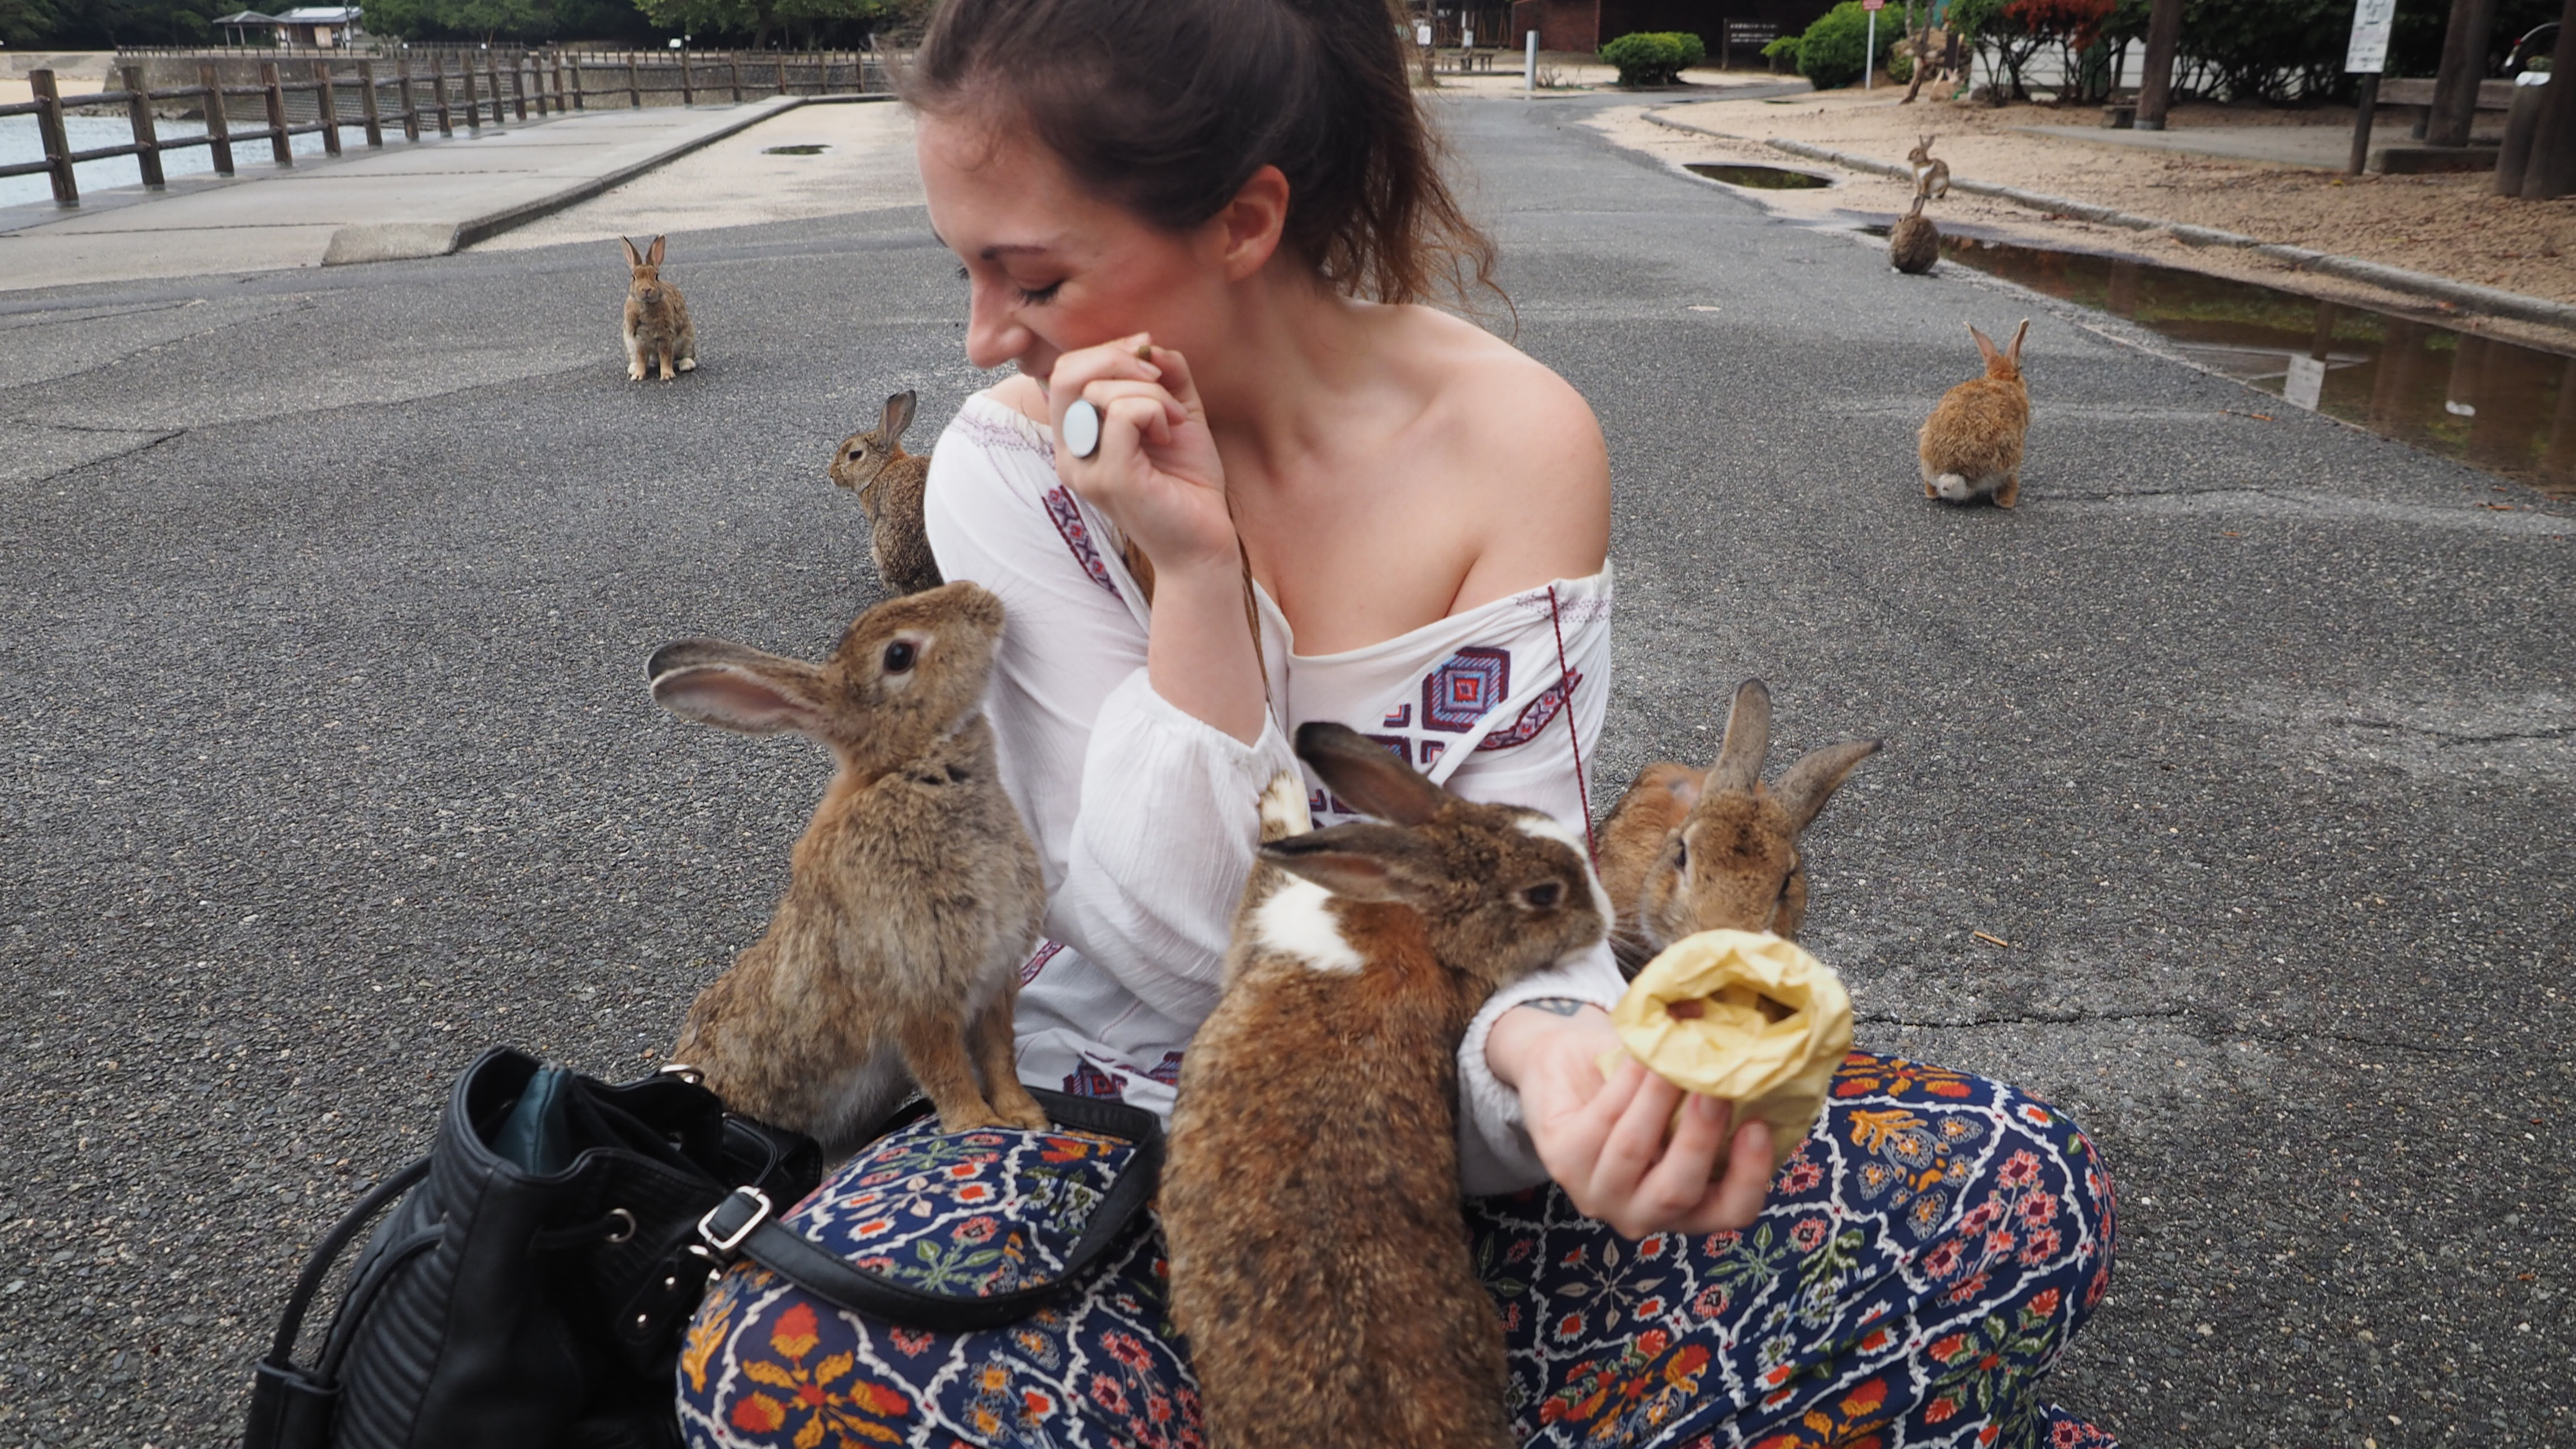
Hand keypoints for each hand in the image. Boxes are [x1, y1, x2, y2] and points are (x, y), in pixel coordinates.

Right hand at [1046, 334, 1237, 576]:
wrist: (1206, 542)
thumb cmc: (1188, 483)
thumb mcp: (1177, 413)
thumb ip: (1163, 375)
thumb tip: (1150, 344)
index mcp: (1076, 438)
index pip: (1065, 371)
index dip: (1106, 349)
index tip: (1150, 356)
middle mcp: (1070, 455)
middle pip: (1066, 373)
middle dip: (1118, 357)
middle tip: (1161, 379)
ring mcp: (1085, 469)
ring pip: (1100, 391)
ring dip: (1152, 392)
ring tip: (1175, 421)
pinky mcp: (1111, 479)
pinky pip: (1123, 413)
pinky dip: (1156, 410)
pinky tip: (1171, 434)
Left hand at [1491, 1004, 1774, 1238]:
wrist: (1564, 1064)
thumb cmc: (1637, 1087)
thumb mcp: (1683, 1095)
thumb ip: (1713, 1085)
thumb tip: (1749, 1044)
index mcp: (1687, 1206)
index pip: (1730, 1212)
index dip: (1750, 1176)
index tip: (1759, 1127)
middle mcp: (1640, 1213)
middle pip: (1678, 1192)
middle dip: (1700, 1137)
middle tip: (1716, 1088)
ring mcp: (1596, 1194)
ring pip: (1635, 1150)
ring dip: (1659, 1099)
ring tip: (1676, 1057)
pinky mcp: (1562, 1162)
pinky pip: (1602, 1120)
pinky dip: (1627, 1082)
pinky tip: (1642, 1053)